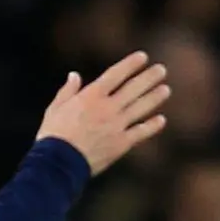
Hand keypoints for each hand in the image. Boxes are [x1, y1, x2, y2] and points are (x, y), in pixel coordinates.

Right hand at [34, 51, 171, 174]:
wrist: (59, 163)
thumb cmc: (53, 135)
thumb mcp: (55, 108)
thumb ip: (67, 91)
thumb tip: (74, 75)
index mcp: (91, 96)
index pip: (116, 74)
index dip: (131, 64)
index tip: (143, 57)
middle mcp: (108, 107)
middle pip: (134, 88)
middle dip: (149, 77)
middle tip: (161, 70)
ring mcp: (117, 125)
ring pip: (141, 107)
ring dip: (155, 97)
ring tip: (166, 89)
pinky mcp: (121, 144)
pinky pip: (141, 132)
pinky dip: (152, 126)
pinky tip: (161, 120)